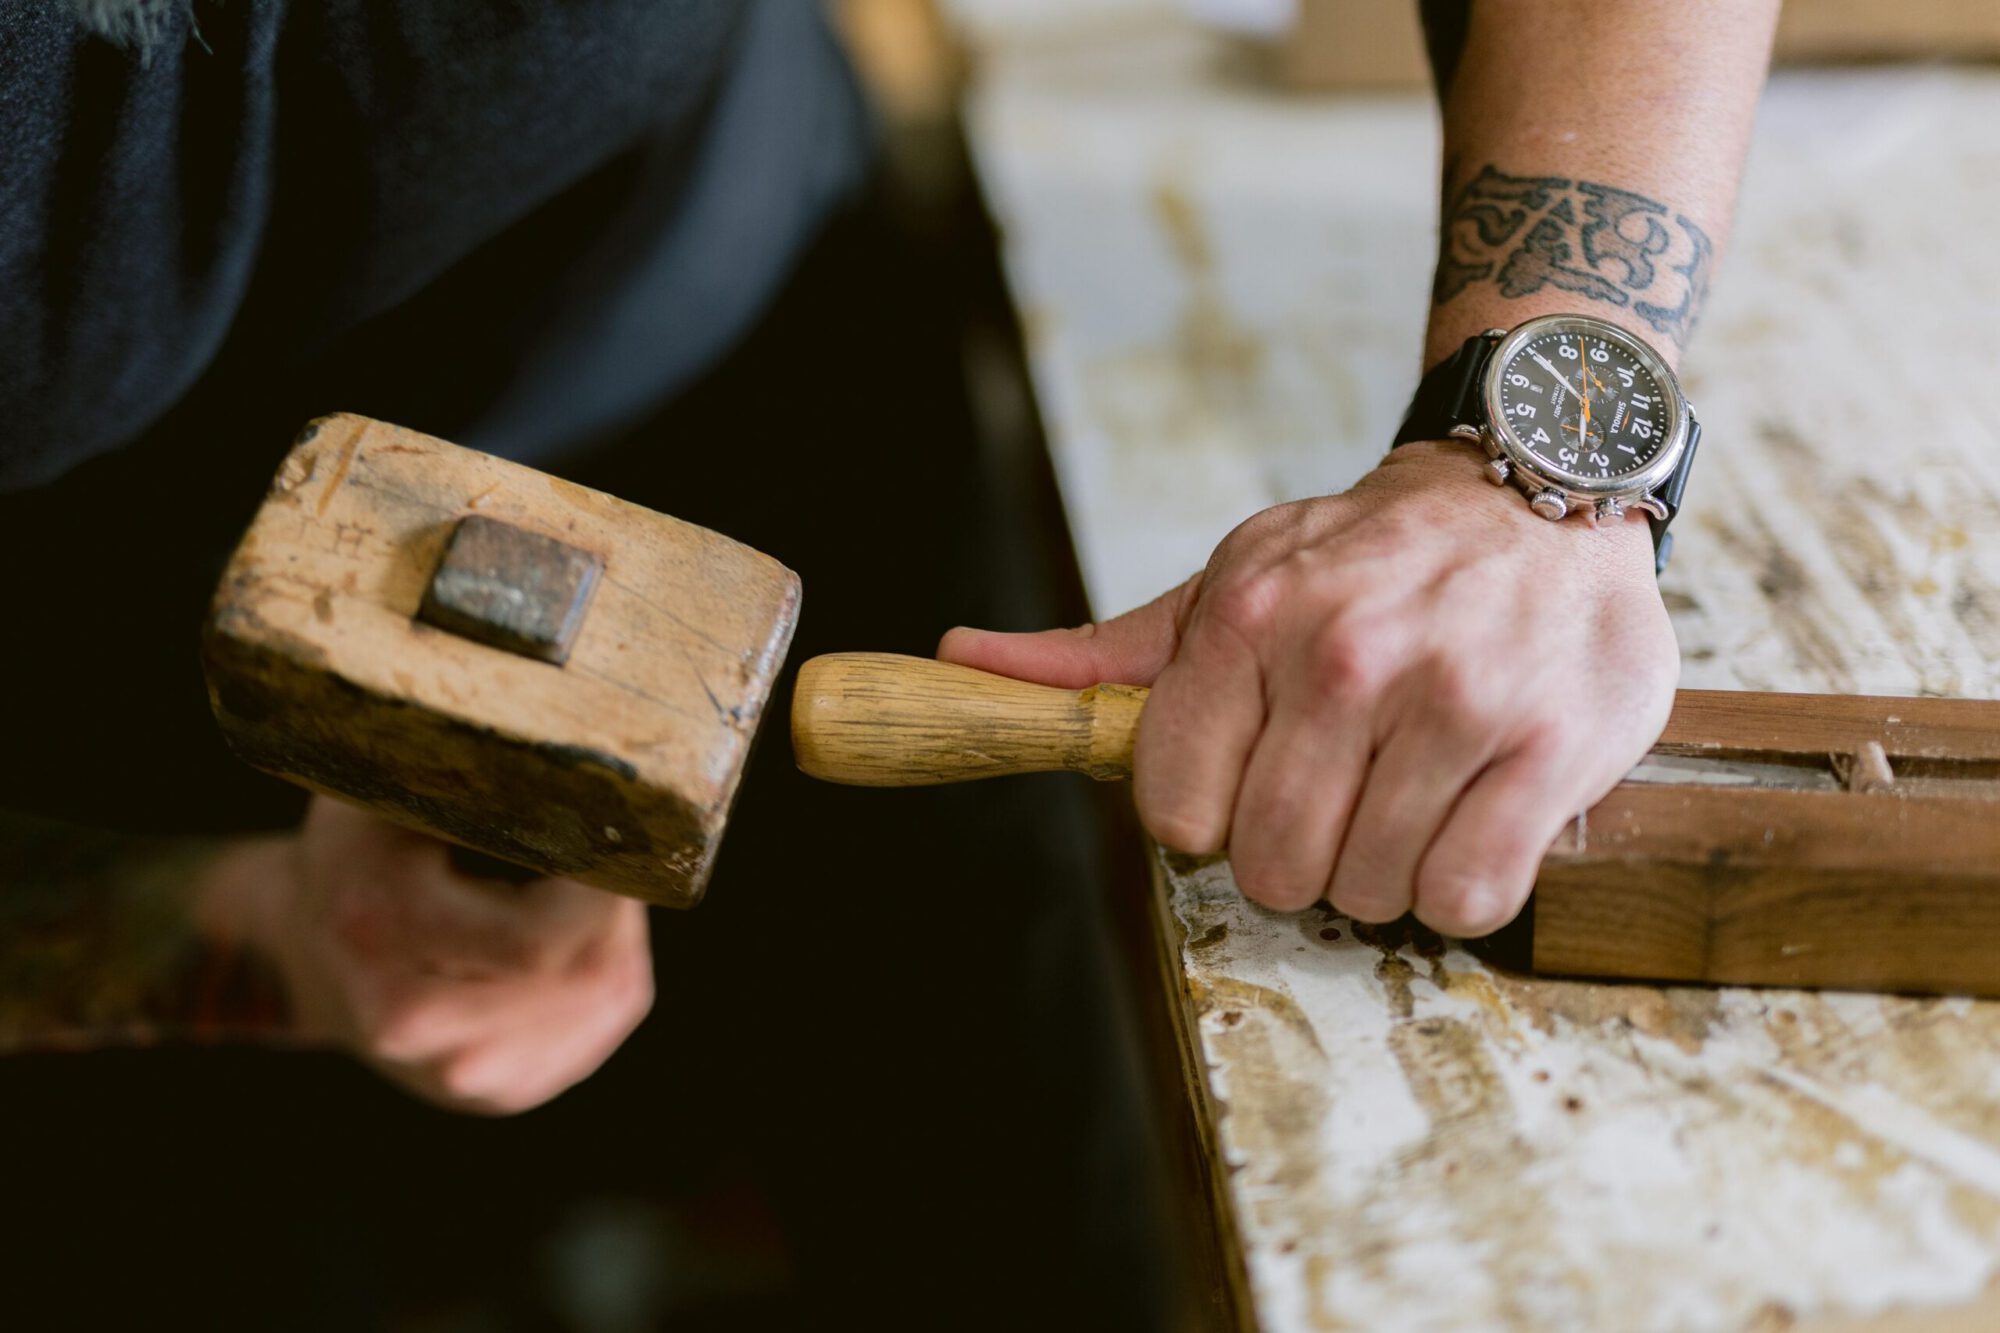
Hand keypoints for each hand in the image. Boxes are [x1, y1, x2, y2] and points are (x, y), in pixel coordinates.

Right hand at [197, 797, 652, 1113]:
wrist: (307, 941)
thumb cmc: (365, 840)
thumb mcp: (397, 781)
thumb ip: (480, 777)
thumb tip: (591, 771)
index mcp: (379, 931)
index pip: (537, 941)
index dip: (597, 886)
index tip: (607, 832)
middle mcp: (411, 1024)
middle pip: (586, 977)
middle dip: (614, 906)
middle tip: (602, 854)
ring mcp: (453, 1075)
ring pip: (604, 1003)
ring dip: (615, 935)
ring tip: (576, 891)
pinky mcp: (495, 1094)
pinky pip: (598, 1027)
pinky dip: (604, 976)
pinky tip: (568, 940)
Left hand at [939, 442, 1677, 935]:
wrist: (1536, 488)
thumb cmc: (1371, 557)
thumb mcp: (1230, 582)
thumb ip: (1107, 653)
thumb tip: (963, 659)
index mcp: (1249, 619)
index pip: (1177, 813)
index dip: (1214, 818)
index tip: (1255, 783)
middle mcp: (1346, 656)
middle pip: (1276, 869)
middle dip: (1304, 856)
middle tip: (1345, 793)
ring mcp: (1454, 700)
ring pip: (1372, 891)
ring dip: (1388, 869)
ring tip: (1415, 791)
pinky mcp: (1551, 745)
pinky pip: (1468, 896)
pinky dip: (1462, 887)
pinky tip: (1471, 819)